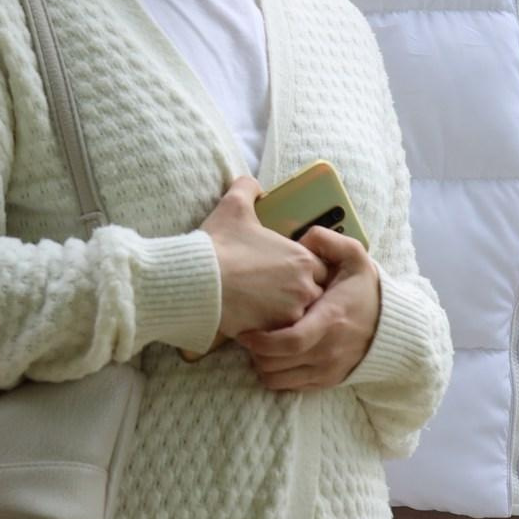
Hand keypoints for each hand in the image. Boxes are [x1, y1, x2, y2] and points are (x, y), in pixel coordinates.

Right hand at [201, 178, 327, 345]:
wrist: (199, 279)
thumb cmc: (219, 244)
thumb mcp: (234, 206)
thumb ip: (248, 188)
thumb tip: (252, 183)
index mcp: (302, 257)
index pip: (319, 267)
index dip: (301, 269)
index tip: (283, 271)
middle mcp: (304, 285)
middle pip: (313, 294)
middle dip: (298, 293)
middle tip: (275, 292)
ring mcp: (291, 311)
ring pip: (299, 315)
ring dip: (286, 313)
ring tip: (264, 309)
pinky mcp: (274, 331)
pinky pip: (282, 335)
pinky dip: (272, 329)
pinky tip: (254, 322)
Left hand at [240, 229, 381, 390]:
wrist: (392, 326)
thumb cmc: (366, 289)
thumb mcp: (354, 257)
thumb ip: (328, 241)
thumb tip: (302, 238)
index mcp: (330, 319)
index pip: (290, 340)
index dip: (261, 340)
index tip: (245, 330)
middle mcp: (328, 349)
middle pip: (277, 362)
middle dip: (254, 351)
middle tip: (245, 333)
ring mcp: (327, 369)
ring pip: (279, 378)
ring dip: (261, 364)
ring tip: (258, 345)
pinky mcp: (326, 380)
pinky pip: (290, 386)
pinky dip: (275, 375)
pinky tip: (273, 356)